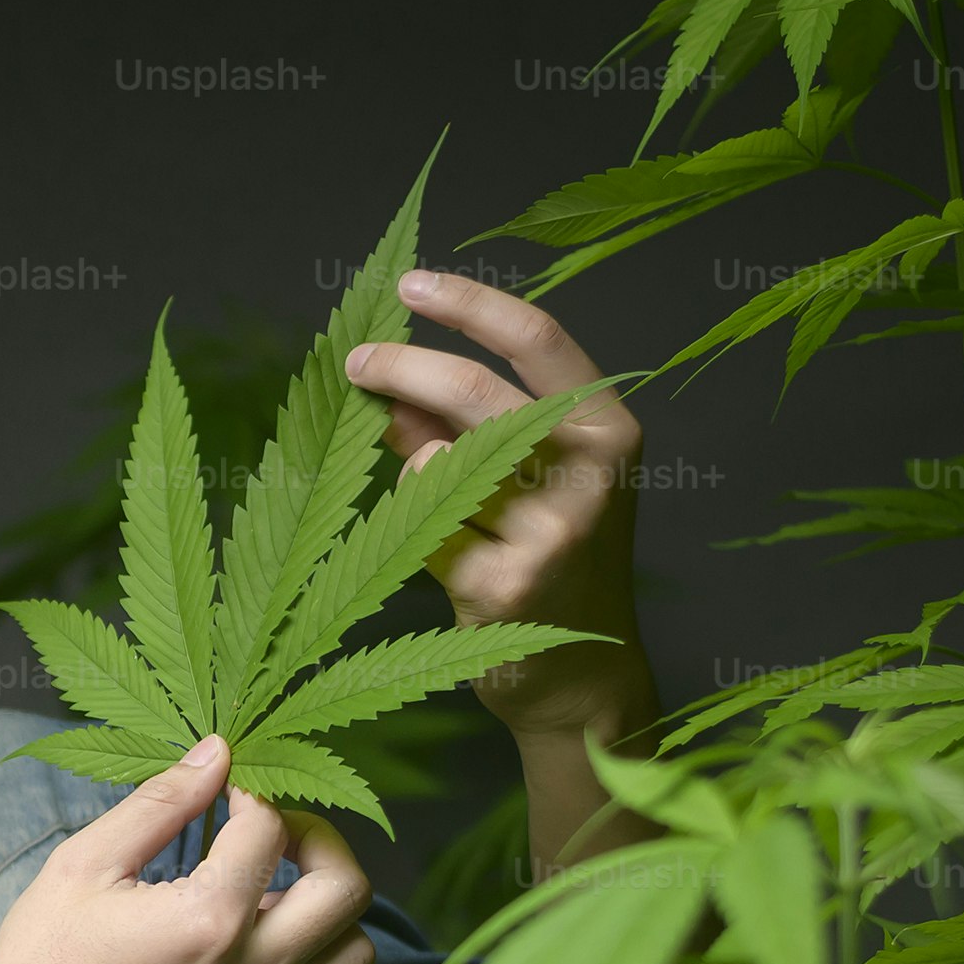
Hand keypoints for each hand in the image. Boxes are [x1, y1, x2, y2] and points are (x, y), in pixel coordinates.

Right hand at [0, 734, 375, 963]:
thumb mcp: (83, 866)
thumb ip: (159, 803)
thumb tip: (218, 751)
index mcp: (208, 919)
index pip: (271, 828)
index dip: (250, 791)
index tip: (222, 791)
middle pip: (347, 888)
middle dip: (319, 840)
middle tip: (271, 832)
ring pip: (355, 950)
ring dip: (326, 908)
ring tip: (269, 892)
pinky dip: (303, 955)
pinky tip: (245, 939)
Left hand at [346, 270, 652, 740]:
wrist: (581, 678)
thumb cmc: (550, 560)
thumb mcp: (532, 479)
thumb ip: (467, 424)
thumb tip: (389, 376)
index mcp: (608, 429)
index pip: (536, 338)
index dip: (467, 303)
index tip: (408, 284)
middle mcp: (591, 474)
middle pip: (470, 392)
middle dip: (398, 368)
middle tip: (355, 363)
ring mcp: (550, 532)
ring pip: (434, 464)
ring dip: (413, 470)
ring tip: (438, 506)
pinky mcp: (504, 585)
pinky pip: (422, 530)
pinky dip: (416, 534)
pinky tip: (450, 562)